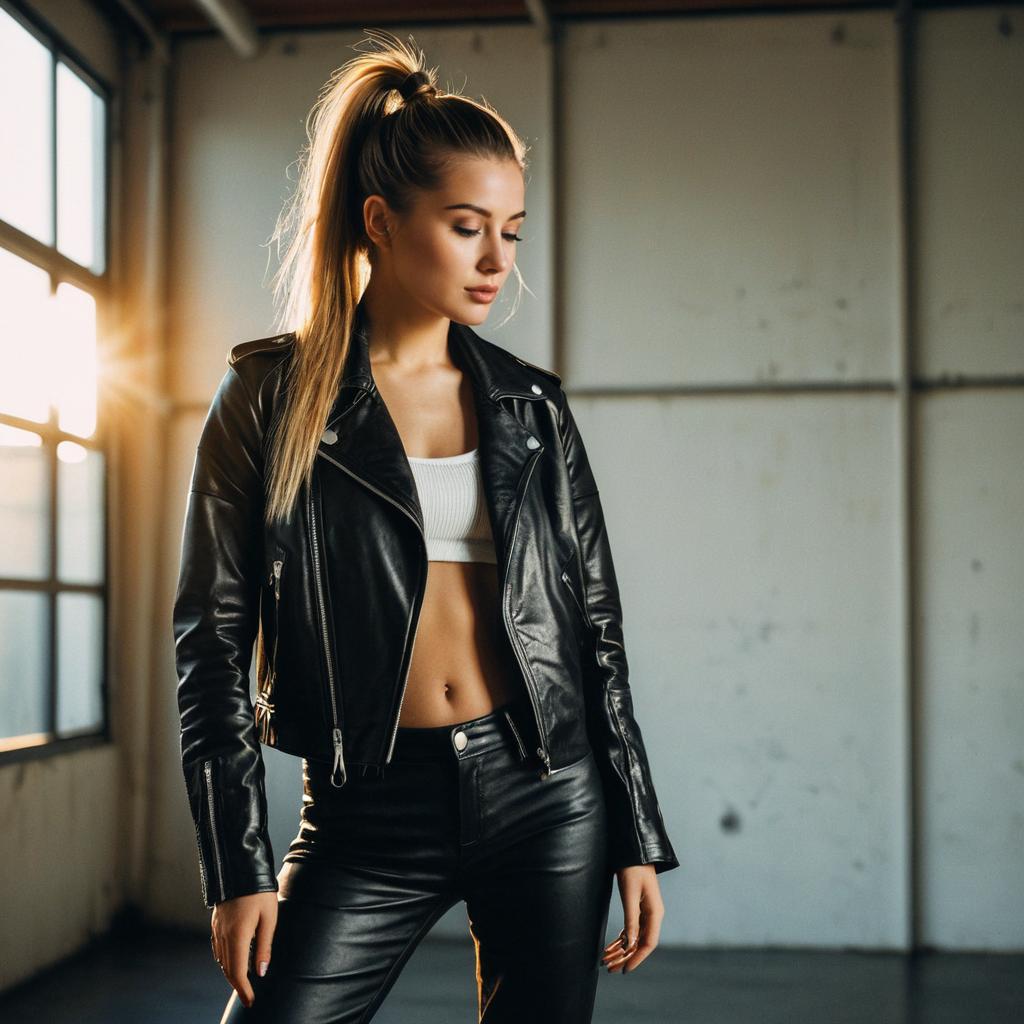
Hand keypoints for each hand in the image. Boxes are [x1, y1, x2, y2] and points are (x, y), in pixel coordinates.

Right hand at [210, 891, 278, 1007]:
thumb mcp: (269, 918)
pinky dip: (224, 959)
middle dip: (237, 984)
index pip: (237, 972)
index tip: (251, 1000)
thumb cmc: (260, 892)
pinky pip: (217, 948)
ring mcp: (217, 929)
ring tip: (243, 981)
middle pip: (227, 968)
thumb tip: (261, 972)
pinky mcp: (216, 922)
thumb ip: (264, 946)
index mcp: (237, 936)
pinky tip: (231, 960)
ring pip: (221, 959)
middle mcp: (223, 936)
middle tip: (248, 996)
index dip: (243, 989)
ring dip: (231, 972)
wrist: (241, 867)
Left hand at [601, 864, 663, 973]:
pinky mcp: (639, 906)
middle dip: (625, 957)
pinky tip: (612, 946)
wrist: (635, 849)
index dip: (636, 959)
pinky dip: (622, 938)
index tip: (624, 969)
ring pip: (635, 937)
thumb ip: (631, 920)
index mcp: (655, 913)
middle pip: (641, 943)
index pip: (648, 943)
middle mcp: (653, 914)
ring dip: (621, 949)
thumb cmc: (632, 868)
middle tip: (609, 968)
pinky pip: (632, 928)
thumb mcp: (630, 895)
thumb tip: (630, 946)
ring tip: (606, 960)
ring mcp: (646, 911)